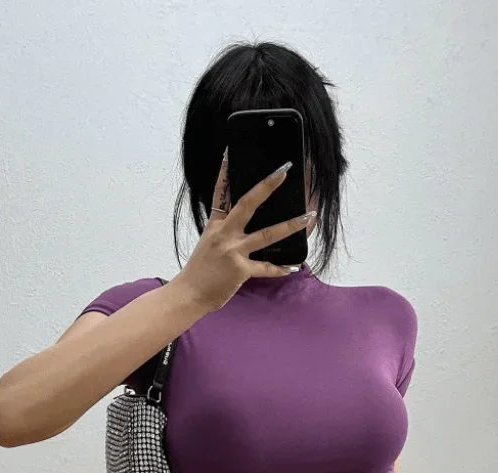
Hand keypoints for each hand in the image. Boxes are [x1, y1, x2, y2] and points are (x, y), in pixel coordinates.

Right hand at [173, 147, 314, 313]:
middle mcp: (224, 234)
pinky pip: (266, 267)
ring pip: (266, 234)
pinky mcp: (240, 269)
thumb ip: (224, 234)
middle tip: (283, 171)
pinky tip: (293, 267)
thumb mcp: (208, 245)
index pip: (220, 193)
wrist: (189, 295)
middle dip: (267, 186)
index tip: (231, 153)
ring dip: (290, 225)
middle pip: (248, 204)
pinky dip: (280, 269)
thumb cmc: (199, 272)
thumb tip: (243, 229)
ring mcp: (233, 251)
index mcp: (215, 226)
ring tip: (308, 217)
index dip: (225, 173)